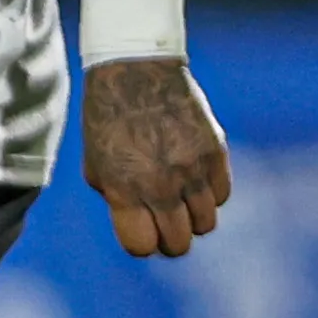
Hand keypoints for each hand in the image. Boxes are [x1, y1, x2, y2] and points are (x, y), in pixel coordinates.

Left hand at [83, 56, 229, 257]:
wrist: (135, 72)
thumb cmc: (107, 120)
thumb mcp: (95, 164)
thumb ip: (117, 198)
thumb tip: (140, 225)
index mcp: (124, 188)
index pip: (142, 245)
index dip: (141, 244)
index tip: (141, 234)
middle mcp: (161, 184)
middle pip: (179, 242)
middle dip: (170, 241)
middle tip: (164, 227)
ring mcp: (192, 169)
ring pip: (206, 223)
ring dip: (192, 219)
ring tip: (179, 201)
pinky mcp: (216, 152)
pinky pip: (223, 195)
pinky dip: (211, 195)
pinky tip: (195, 180)